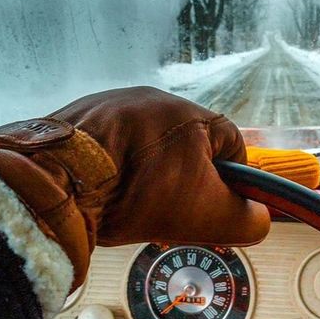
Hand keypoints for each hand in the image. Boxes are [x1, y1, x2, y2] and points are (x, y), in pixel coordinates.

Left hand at [0, 88, 269, 317]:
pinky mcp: (76, 117)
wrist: (60, 178)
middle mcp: (152, 99)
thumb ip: (247, 219)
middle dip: (186, 185)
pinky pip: (108, 147)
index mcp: (190, 114)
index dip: (233, 180)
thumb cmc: (141, 191)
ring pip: (145, 148)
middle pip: (185, 148)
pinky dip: (113, 171)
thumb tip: (259, 219)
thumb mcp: (208, 215)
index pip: (231, 144)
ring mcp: (110, 104)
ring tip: (135, 212)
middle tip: (175, 218)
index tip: (221, 209)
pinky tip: (105, 197)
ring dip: (148, 180)